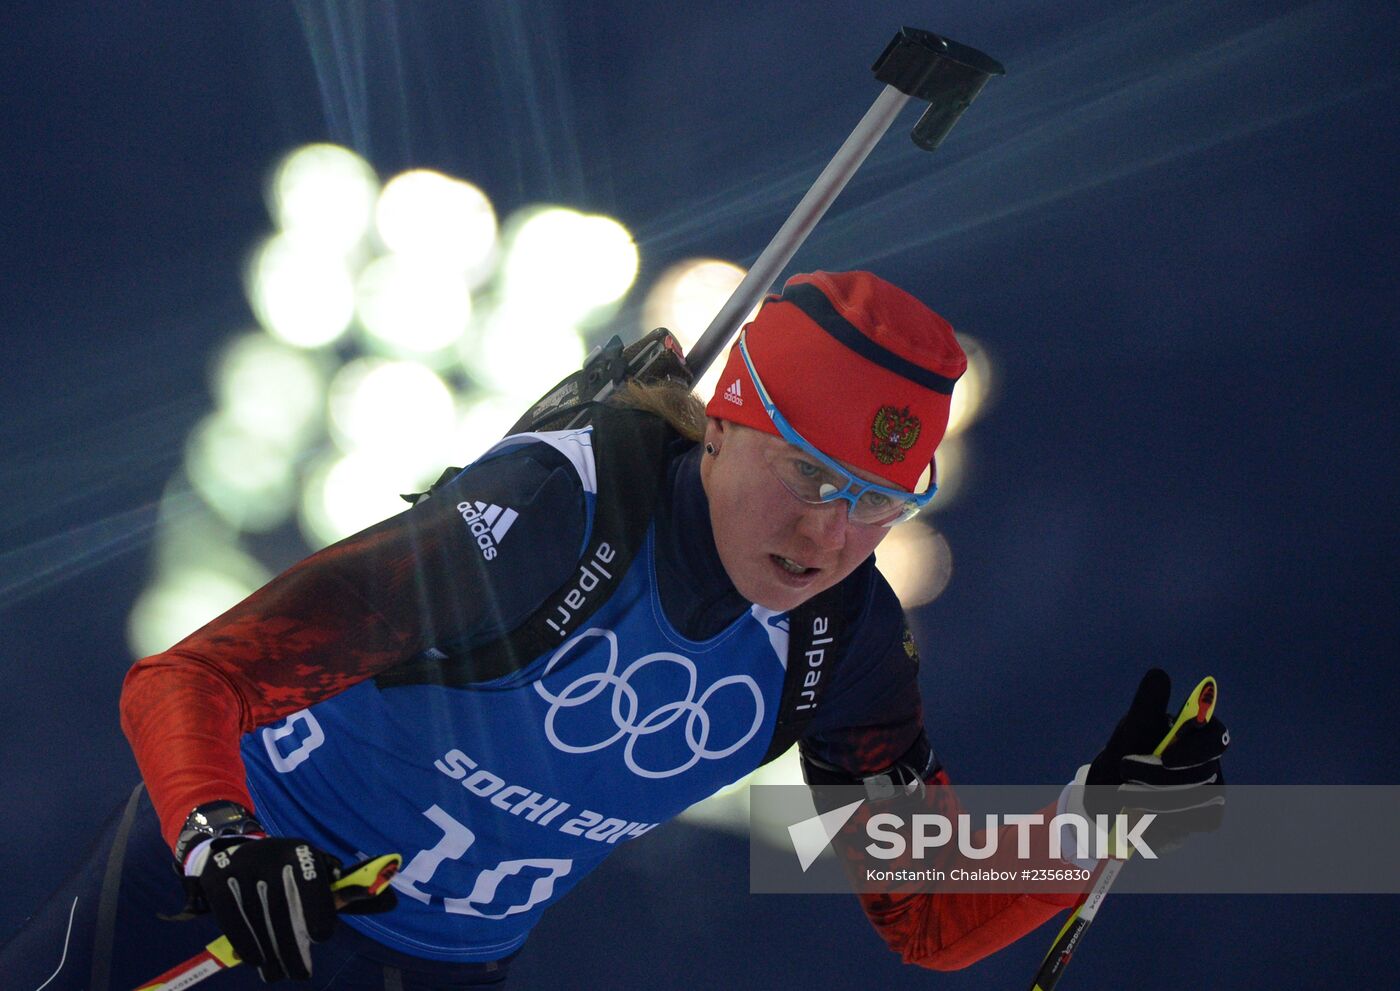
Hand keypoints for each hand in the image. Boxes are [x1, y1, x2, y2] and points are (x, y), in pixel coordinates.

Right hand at [189, 835, 341, 981]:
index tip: (321, 938)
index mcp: (299, 852)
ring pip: (257, 918)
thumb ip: (335, 888)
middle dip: (292, 948)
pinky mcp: (217, 880)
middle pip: (282, 909)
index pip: (312, 882)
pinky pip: (232, 919)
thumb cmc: (283, 869)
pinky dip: (245, 943)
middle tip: (301, 974)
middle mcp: (270, 856)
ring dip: (270, 953)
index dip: (318, 910)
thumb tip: (370, 896)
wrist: (235, 851)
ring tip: (278, 974)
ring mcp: (241, 867)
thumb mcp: (309, 869)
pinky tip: (256, 961)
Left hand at [1081, 668, 1227, 849]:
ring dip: (1155, 802)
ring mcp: (1212, 792)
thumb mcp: (1131, 727)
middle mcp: (1212, 763)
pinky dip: (1162, 824)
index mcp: (1200, 734)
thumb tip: (1159, 673)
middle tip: (1123, 776)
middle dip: (1159, 780)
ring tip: (1122, 795)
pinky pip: (1192, 826)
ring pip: (1195, 804)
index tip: (1164, 758)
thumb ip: (1146, 704)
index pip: (1216, 738)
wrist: (1112, 788)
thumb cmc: (1127, 749)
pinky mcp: (1204, 818)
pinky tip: (1137, 817)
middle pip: (1202, 776)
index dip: (1195, 750)